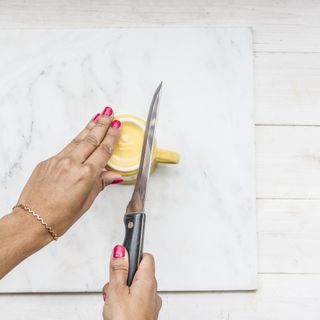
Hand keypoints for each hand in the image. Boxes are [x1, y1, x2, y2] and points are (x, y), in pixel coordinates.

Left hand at [13, 107, 122, 238]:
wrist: (32, 220)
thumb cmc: (59, 217)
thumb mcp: (86, 202)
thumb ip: (100, 183)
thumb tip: (115, 176)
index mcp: (85, 175)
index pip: (103, 151)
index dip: (112, 137)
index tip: (117, 126)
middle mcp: (71, 164)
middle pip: (91, 139)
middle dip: (102, 124)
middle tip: (109, 113)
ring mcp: (57, 161)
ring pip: (77, 140)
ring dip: (89, 127)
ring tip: (98, 116)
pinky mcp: (47, 161)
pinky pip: (65, 148)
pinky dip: (75, 140)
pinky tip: (80, 137)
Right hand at [103, 245, 161, 319]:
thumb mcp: (116, 290)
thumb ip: (118, 269)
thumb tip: (121, 251)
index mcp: (148, 280)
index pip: (146, 256)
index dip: (133, 254)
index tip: (122, 256)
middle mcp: (153, 290)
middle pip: (138, 272)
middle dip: (122, 276)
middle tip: (112, 285)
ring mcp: (150, 303)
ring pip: (134, 287)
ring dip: (122, 290)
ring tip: (112, 301)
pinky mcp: (145, 313)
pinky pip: (135, 300)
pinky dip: (125, 301)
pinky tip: (117, 309)